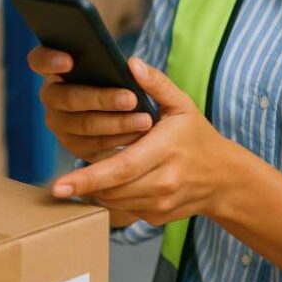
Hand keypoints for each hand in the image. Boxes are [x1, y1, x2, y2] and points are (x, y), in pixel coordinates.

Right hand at [26, 46, 153, 158]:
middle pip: (67, 97)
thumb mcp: (140, 75)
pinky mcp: (73, 146)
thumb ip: (144, 70)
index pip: (39, 60)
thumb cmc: (131, 87)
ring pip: (83, 125)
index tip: (69, 61)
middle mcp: (52, 96)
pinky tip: (138, 136)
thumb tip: (135, 65)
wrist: (135, 116)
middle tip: (130, 98)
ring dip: (115, 123)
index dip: (50, 60)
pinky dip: (117, 140)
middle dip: (101, 98)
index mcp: (58, 68)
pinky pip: (92, 146)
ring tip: (143, 120)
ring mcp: (60, 123)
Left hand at [50, 57, 239, 226]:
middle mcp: (164, 182)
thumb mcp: (182, 105)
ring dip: (97, 190)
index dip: (87, 178)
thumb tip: (131, 63)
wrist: (224, 179)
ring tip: (84, 178)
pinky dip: (112, 197)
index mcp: (166, 150)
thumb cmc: (197, 136)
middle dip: (84, 186)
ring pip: (114, 201)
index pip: (120, 168)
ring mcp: (160, 204)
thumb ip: (156, 84)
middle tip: (58, 185)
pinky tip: (112, 182)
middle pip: (112, 188)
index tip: (59, 185)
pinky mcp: (156, 217)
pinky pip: (124, 208)